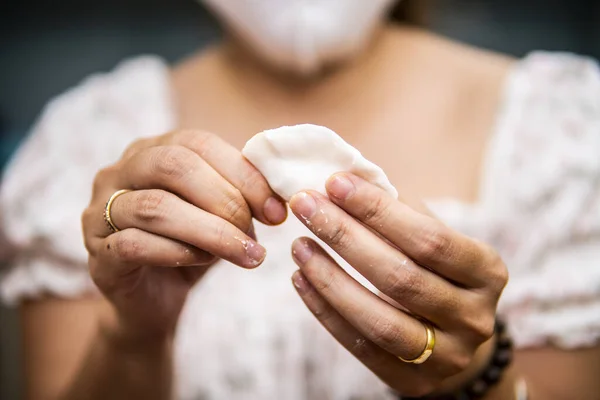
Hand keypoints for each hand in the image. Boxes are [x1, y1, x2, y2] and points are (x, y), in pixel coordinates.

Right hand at [82, 130, 286, 338]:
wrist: (156, 300)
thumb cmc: (192, 247)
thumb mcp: (221, 216)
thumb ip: (241, 196)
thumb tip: (279, 198)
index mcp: (153, 150)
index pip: (199, 143)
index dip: (243, 174)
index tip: (277, 210)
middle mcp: (120, 171)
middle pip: (173, 165)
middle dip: (226, 199)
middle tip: (258, 232)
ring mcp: (101, 210)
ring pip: (155, 206)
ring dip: (211, 231)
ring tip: (246, 254)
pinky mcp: (98, 251)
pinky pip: (135, 244)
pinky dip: (178, 252)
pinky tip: (203, 261)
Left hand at [288, 173, 507, 396]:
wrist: (458, 340)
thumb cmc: (439, 274)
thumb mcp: (436, 242)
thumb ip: (401, 214)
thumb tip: (346, 180)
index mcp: (487, 272)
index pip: (429, 239)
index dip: (379, 210)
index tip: (335, 183)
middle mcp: (475, 318)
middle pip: (401, 278)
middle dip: (345, 237)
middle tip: (305, 206)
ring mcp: (447, 356)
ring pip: (379, 320)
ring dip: (330, 278)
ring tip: (299, 246)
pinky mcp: (414, 383)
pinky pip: (361, 347)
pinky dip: (325, 312)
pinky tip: (301, 280)